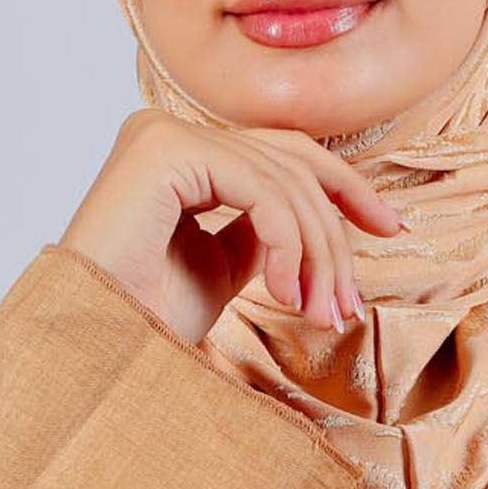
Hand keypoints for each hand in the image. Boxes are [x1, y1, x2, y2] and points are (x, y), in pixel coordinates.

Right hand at [58, 109, 403, 345]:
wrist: (96, 357)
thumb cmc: (145, 321)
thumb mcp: (222, 266)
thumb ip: (262, 228)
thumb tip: (319, 214)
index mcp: (176, 152)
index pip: (280, 151)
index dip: (343, 186)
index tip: (391, 227)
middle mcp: (165, 131)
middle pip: (289, 162)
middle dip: (334, 234)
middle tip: (349, 305)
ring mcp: (161, 134)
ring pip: (283, 178)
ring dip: (317, 253)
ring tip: (323, 314)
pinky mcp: (163, 151)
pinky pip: (260, 187)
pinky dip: (289, 243)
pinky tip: (287, 295)